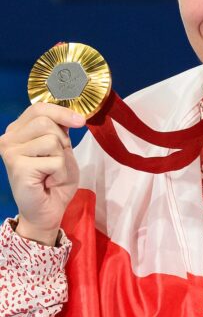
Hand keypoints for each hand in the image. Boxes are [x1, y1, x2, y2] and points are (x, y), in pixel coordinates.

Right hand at [0, 103, 85, 245]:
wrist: (49, 209)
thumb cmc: (55, 179)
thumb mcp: (62, 148)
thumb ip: (60, 129)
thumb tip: (70, 112)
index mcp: (18, 130)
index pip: (38, 108)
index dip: (61, 112)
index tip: (80, 121)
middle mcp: (9, 138)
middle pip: (45, 121)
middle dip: (62, 140)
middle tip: (56, 160)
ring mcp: (10, 152)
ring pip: (52, 139)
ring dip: (61, 158)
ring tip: (51, 172)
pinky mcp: (18, 167)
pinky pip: (55, 160)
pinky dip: (60, 172)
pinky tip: (49, 181)